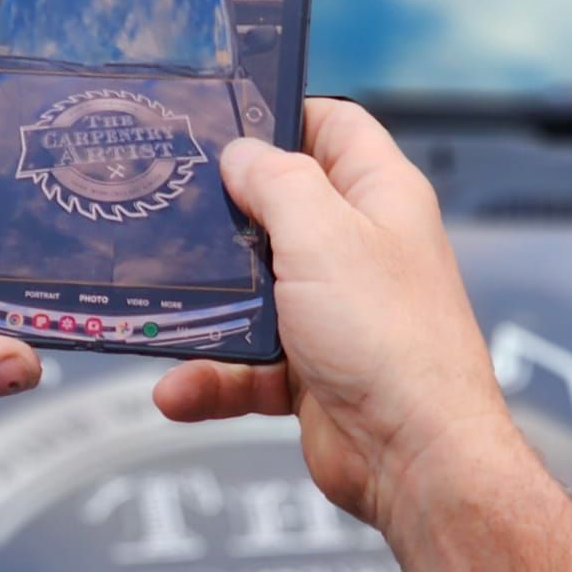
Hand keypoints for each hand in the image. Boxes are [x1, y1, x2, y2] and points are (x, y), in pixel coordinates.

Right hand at [152, 98, 517, 535]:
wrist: (416, 456)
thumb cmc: (384, 334)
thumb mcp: (322, 235)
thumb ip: (277, 183)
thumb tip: (241, 153)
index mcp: (379, 198)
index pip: (334, 129)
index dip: (283, 116)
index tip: (220, 121)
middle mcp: (359, 250)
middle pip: (281, 210)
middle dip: (224, 216)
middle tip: (163, 205)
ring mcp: (334, 314)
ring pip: (253, 293)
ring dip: (205, 308)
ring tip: (155, 309)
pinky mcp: (309, 374)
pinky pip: (245, 367)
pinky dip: (210, 378)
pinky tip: (176, 389)